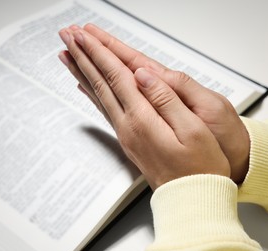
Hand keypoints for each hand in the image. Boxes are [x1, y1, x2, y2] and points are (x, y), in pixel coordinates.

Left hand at [58, 25, 229, 189]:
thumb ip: (166, 99)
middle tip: (67, 36)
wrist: (192, 198)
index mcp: (144, 119)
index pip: (116, 76)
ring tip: (67, 56)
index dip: (99, 52)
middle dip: (83, 56)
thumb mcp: (193, 130)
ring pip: (98, 95)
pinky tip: (84, 88)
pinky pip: (104, 111)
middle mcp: (129, 126)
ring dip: (82, 73)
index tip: (83, 35)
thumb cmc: (200, 167)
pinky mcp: (129, 141)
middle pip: (101, 83)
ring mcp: (126, 135)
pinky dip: (91, 95)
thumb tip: (143, 75)